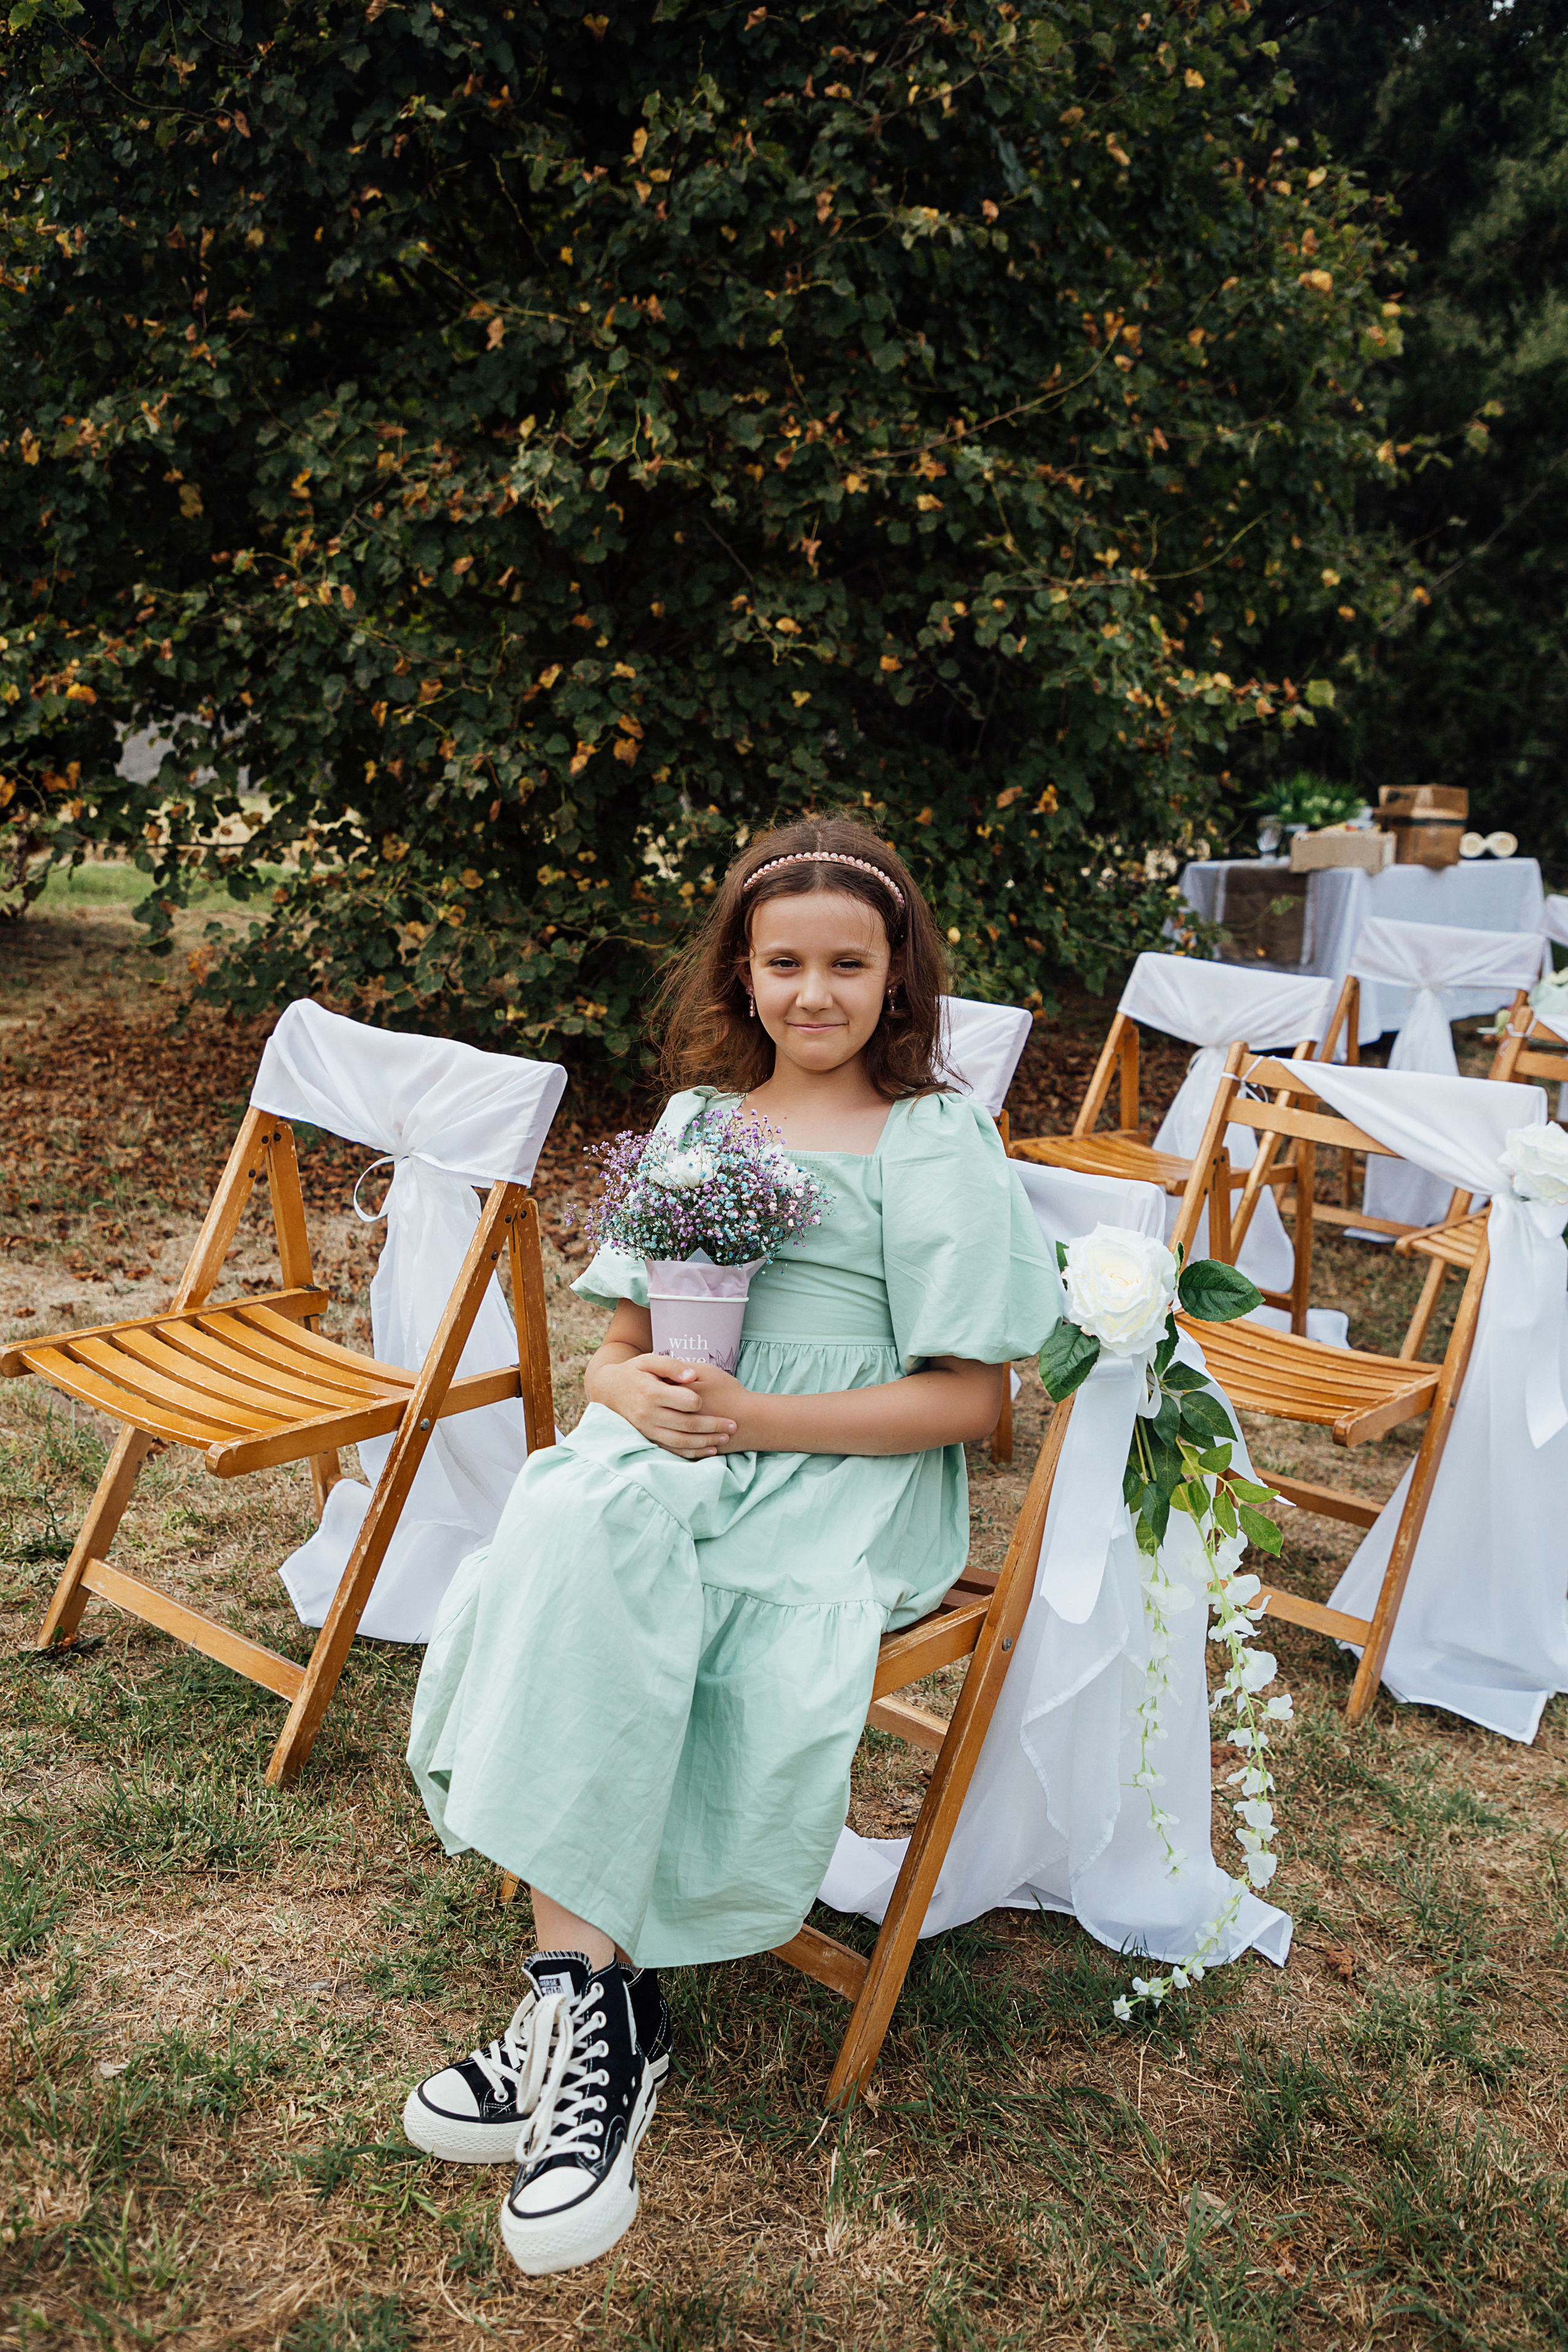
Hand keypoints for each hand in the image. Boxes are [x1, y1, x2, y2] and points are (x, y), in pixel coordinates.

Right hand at [590, 1352, 740, 1459]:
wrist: (608, 1391)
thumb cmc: (633, 1372)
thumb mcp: (648, 1360)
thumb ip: (671, 1365)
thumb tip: (692, 1375)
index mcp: (651, 1392)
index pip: (685, 1402)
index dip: (703, 1402)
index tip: (715, 1401)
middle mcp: (648, 1414)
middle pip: (687, 1424)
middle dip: (713, 1426)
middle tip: (733, 1425)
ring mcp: (647, 1429)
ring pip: (681, 1441)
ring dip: (706, 1442)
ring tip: (725, 1438)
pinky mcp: (648, 1438)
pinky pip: (672, 1450)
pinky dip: (692, 1453)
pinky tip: (709, 1451)